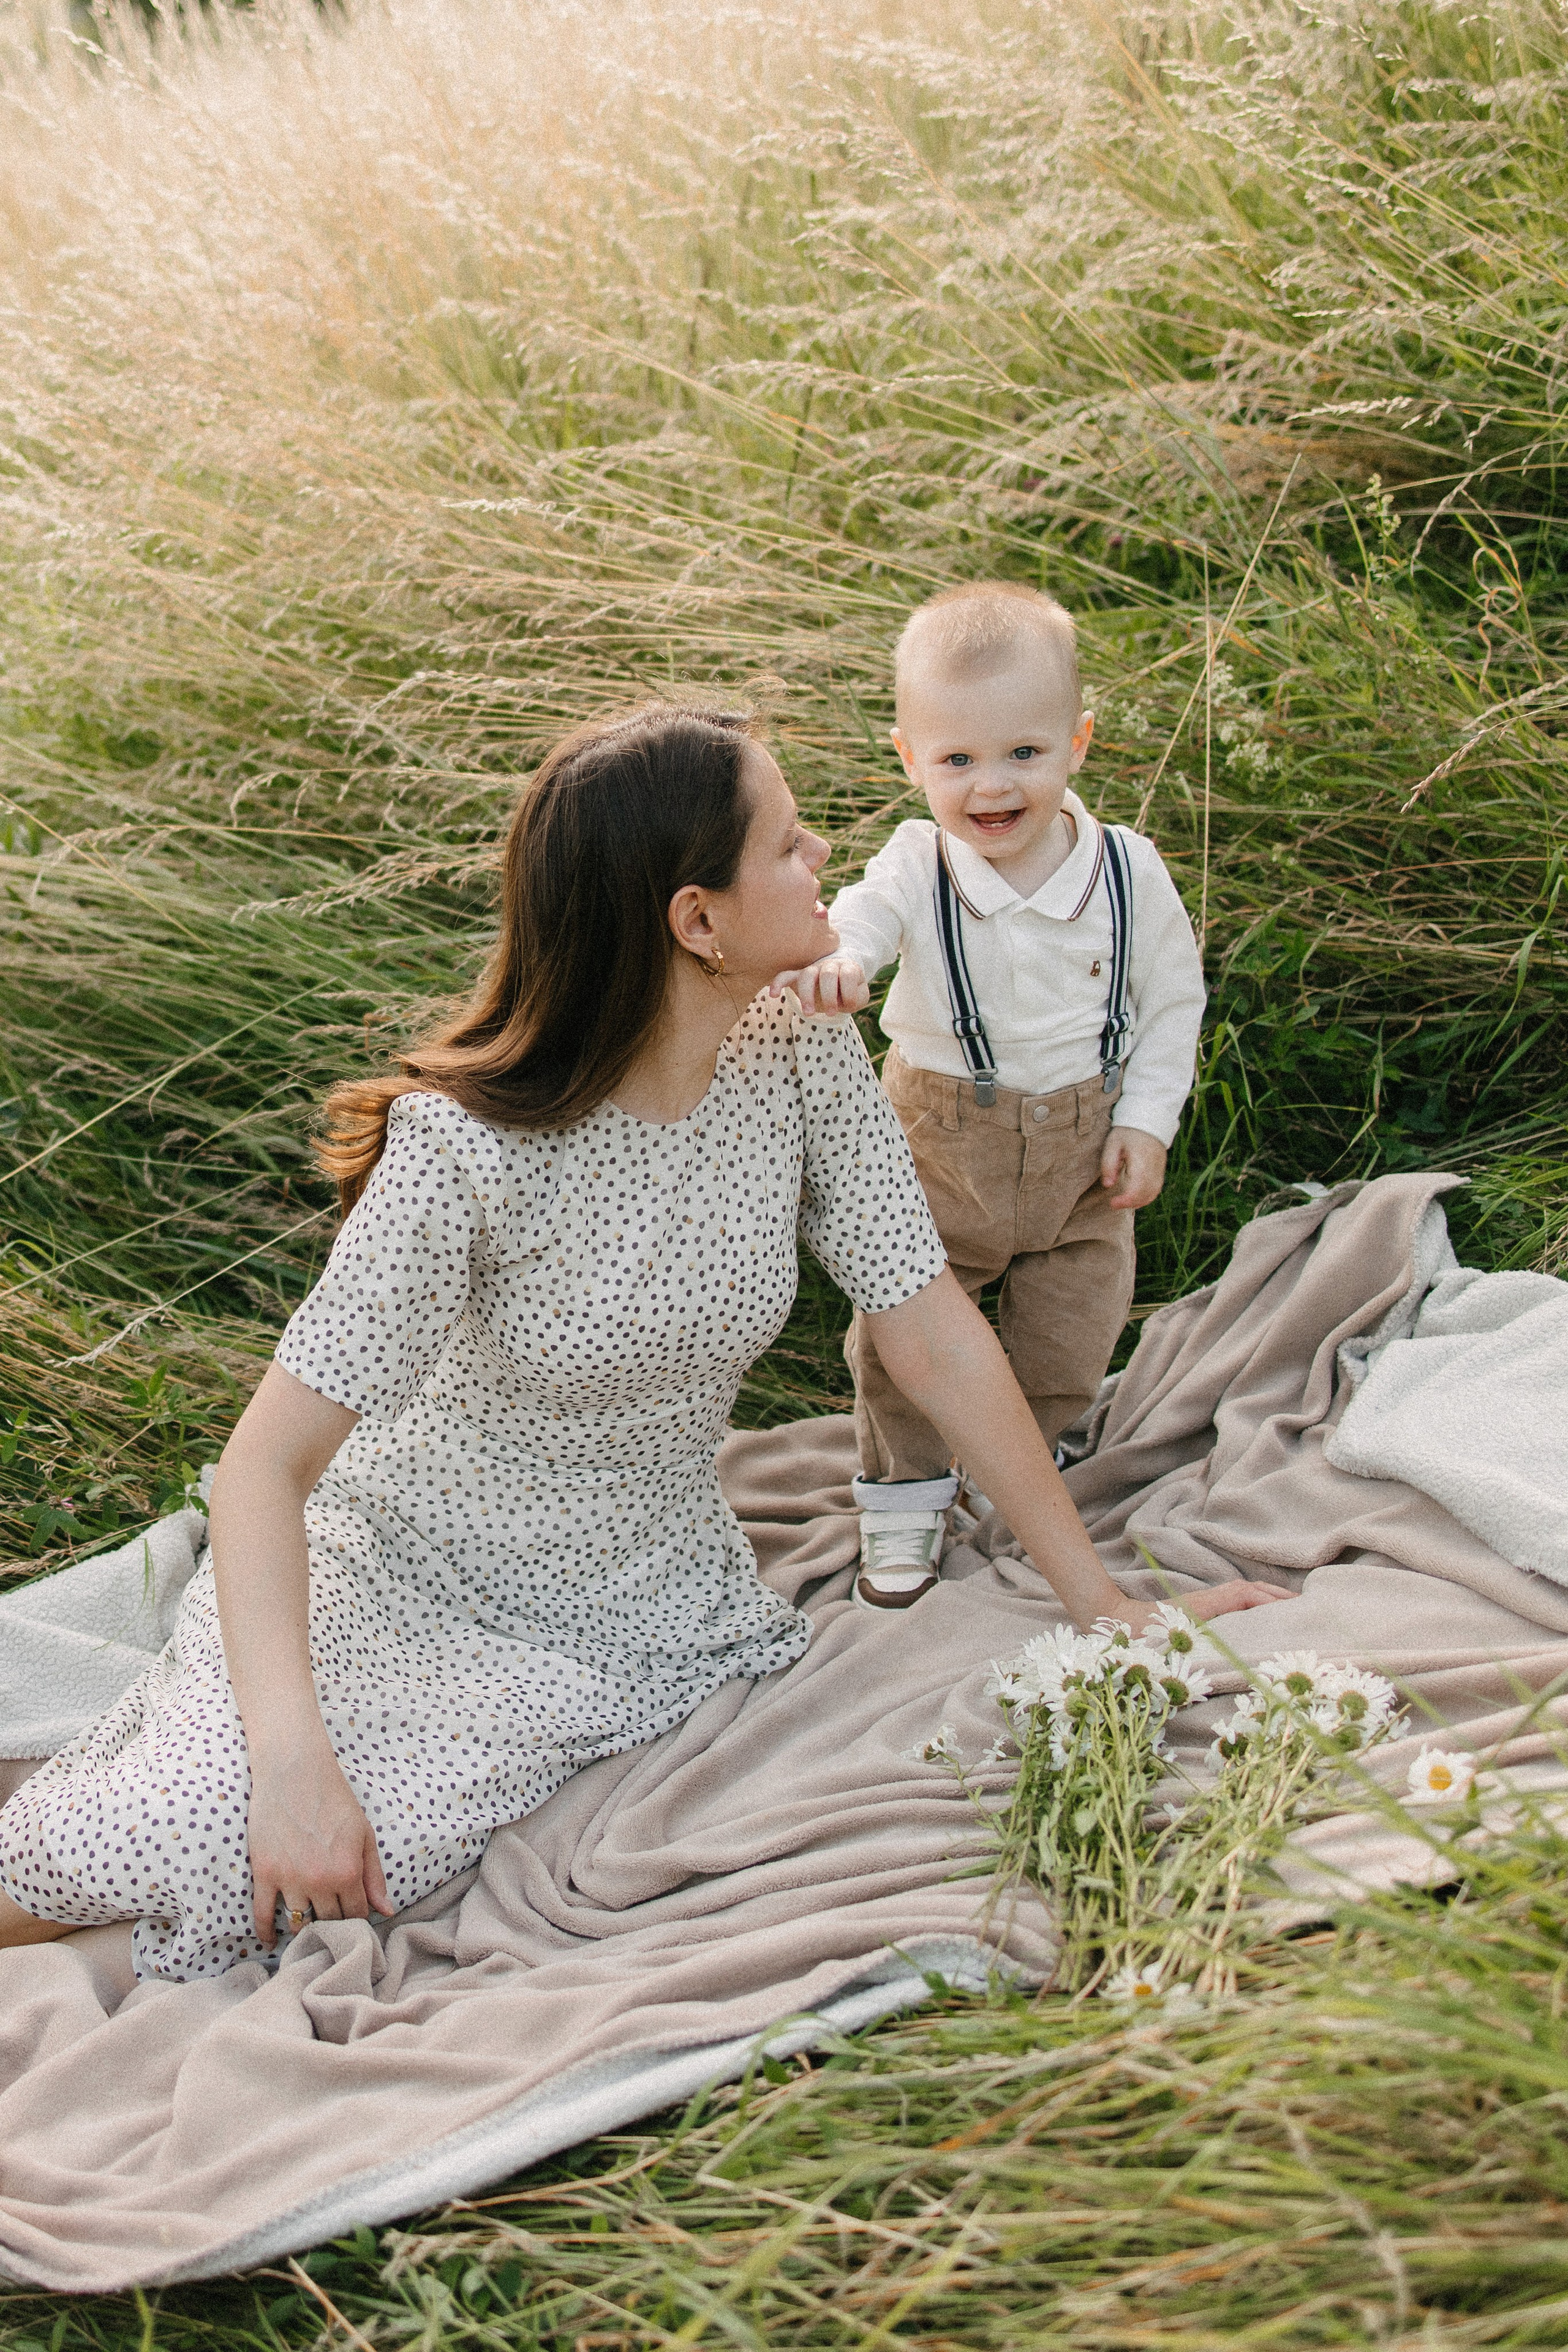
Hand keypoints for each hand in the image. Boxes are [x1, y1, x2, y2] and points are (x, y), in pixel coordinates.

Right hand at [247, 1731, 393, 1945]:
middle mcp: (320, 1880)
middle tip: (331, 1922)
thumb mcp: (363, 1834)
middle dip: (334, 1924)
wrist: (295, 1771)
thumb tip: (386, 1911)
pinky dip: (266, 1932)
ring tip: (308, 1928)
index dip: (357, 1918)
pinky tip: (271, 1939)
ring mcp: (290, 1879)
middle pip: (329, 1921)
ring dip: (305, 1928)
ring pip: (300, 1923)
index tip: (353, 1916)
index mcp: (348, 1871)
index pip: (356, 1914)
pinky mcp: (265, 1873)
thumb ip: (374, 1875)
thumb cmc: (334, 1798)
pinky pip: (263, 1915)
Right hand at [771, 953, 869, 1016]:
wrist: (838, 979)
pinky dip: (778, 983)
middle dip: (829, 995)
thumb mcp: (860, 995)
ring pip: (807, 976)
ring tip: (809, 1014)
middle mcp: (829, 966)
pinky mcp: (798, 977)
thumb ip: (858, 998)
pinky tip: (772, 994)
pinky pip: (785, 975)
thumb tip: (843, 1003)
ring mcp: (812, 970)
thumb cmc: (849, 989)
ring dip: (807, 995)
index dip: (849, 992)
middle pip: (827, 974)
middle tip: (831, 1013)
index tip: (848, 1007)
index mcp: (847, 967)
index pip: (848, 974)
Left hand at [1100, 1125, 1166, 1210]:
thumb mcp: (1112, 1144)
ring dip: (1139, 1201)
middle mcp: (1153, 1166)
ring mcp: (1160, 1168)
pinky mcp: (1161, 1169)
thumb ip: (1108, 1164)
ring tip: (1123, 1201)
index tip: (1112, 1203)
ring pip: (1153, 1193)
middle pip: (1145, 1193)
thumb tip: (1108, 1185)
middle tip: (1114, 1203)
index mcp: (1141, 1159)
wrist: (1148, 1120)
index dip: (1125, 1200)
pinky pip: (1157, 1188)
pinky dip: (1147, 1197)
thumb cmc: (1127, 1131)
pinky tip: (1135, 1198)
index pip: (1137, 1187)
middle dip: (1129, 1203)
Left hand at [1116, 1579, 1295, 1637]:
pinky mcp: (1204, 1607)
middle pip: (1254, 1590)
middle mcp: (1211, 1598)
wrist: (1114, 1620)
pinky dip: (1258, 1603)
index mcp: (1208, 1605)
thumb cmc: (1142, 1636)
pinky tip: (1267, 1618)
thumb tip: (1230, 1650)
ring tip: (1297, 1614)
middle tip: (1312, 1612)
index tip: (1301, 1612)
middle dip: (1282, 1599)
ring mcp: (1208, 1601)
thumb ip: (1201, 1643)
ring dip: (1272, 1600)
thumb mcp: (1174, 1643)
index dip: (1275, 1603)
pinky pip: (1238, 1600)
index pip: (1248, 1596)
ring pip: (1247, 1593)